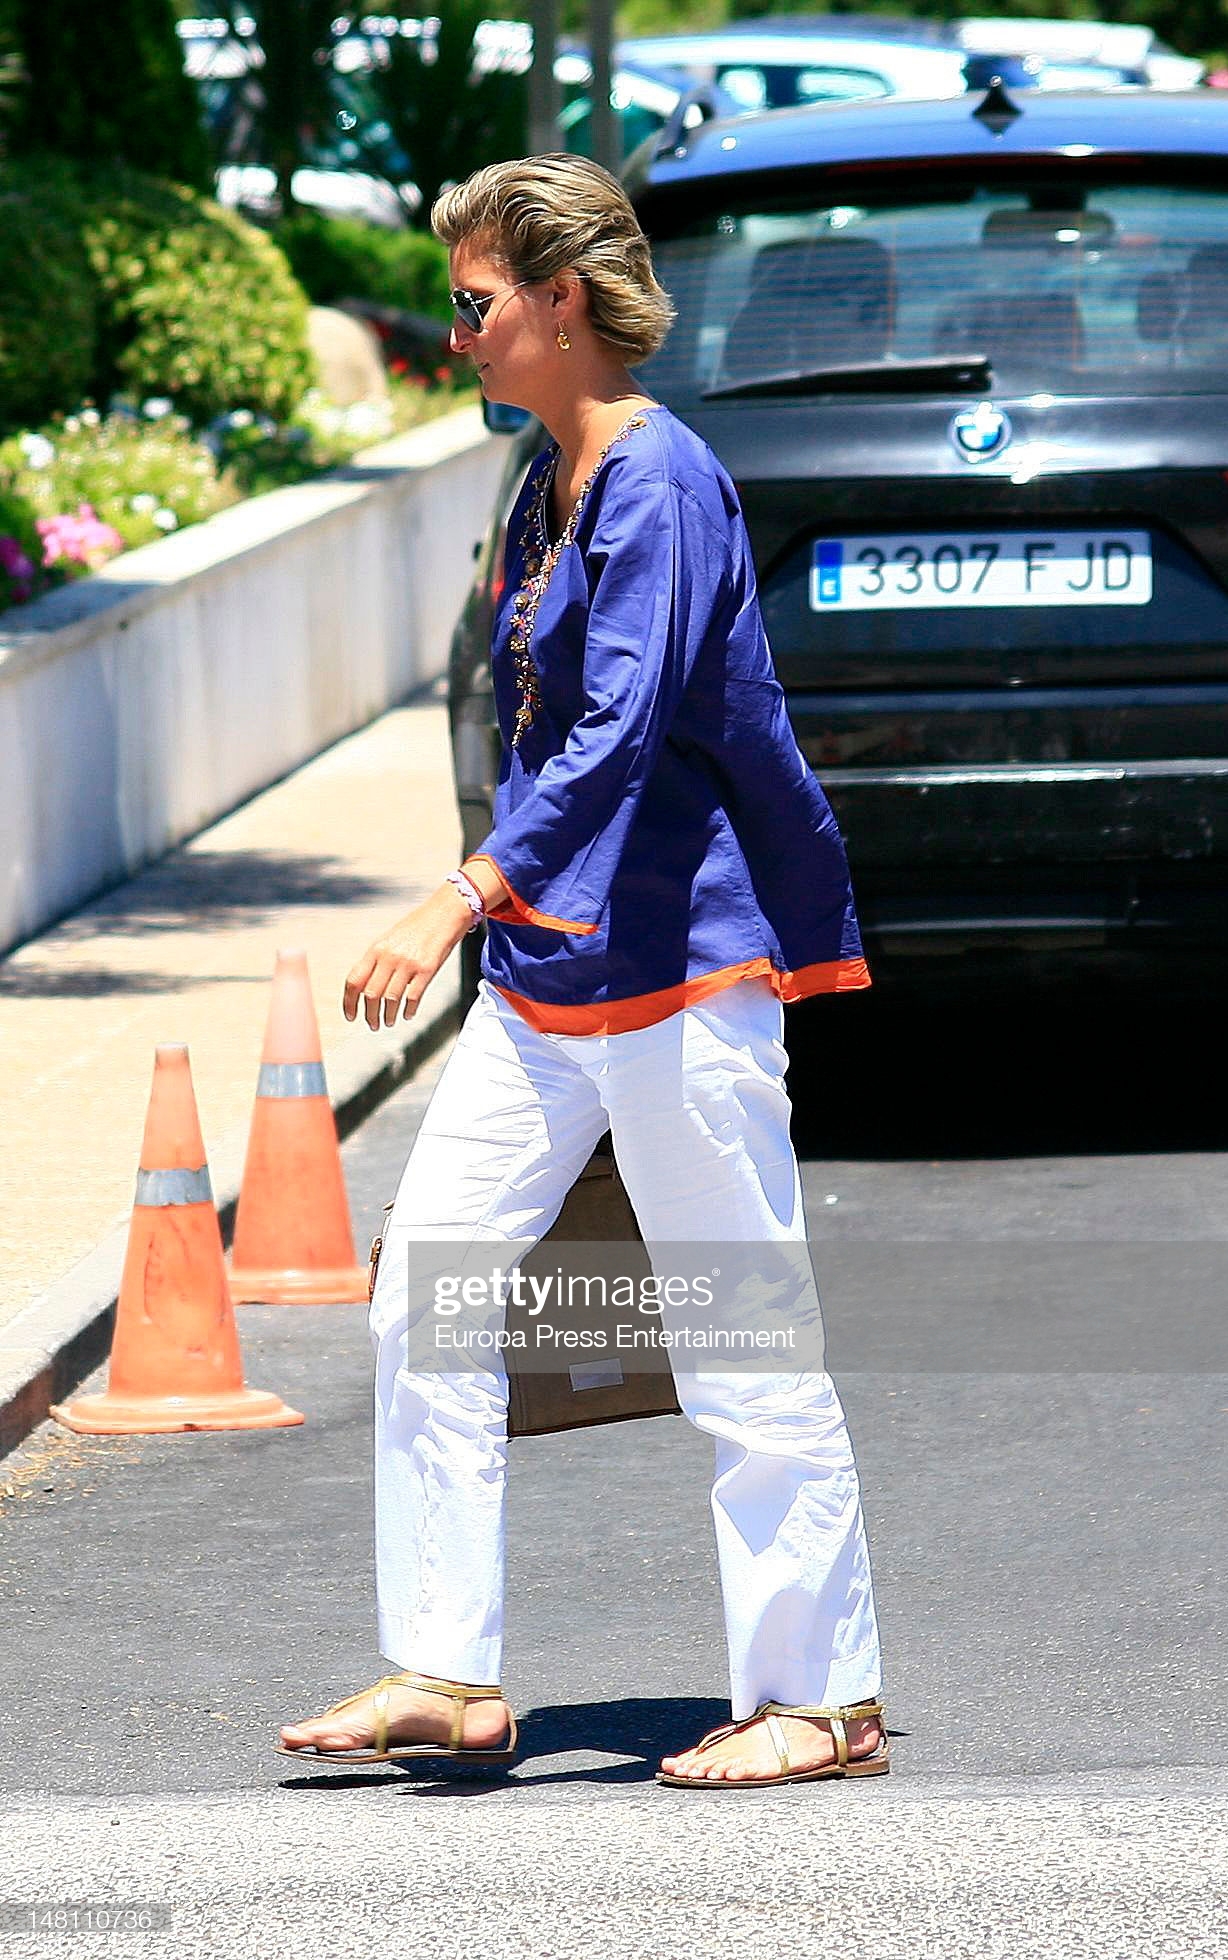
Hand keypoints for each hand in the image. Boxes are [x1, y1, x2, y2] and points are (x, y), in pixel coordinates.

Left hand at [343, 885, 473, 1029]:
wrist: (444, 913)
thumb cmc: (417, 927)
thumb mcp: (389, 940)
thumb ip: (376, 961)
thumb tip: (364, 988)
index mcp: (376, 949)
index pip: (354, 981)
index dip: (349, 1002)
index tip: (351, 1016)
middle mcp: (389, 956)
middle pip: (371, 994)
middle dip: (369, 1015)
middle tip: (372, 1024)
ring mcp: (408, 963)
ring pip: (391, 999)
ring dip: (387, 1016)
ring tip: (388, 1022)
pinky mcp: (427, 969)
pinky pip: (413, 997)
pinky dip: (409, 1010)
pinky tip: (407, 1014)